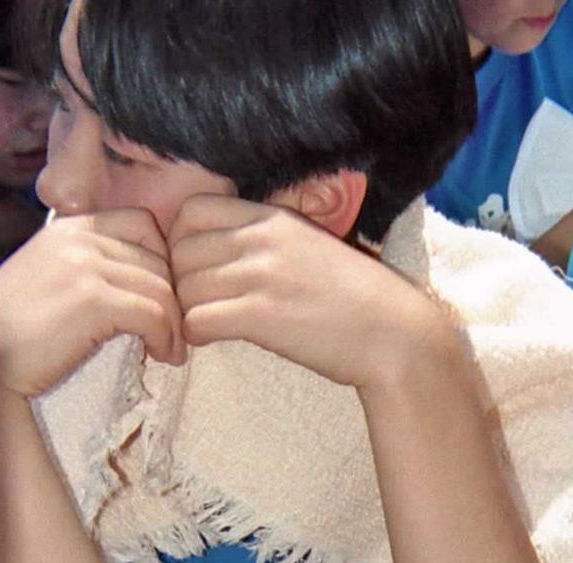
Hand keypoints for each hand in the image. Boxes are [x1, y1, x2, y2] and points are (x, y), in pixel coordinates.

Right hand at [0, 208, 185, 400]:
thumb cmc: (13, 334)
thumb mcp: (51, 282)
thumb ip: (88, 270)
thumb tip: (141, 286)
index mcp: (70, 227)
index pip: (144, 224)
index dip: (163, 262)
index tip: (161, 301)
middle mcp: (79, 238)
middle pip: (160, 258)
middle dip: (174, 298)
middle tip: (173, 333)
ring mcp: (85, 265)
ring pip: (162, 287)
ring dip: (174, 324)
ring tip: (170, 351)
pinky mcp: (93, 299)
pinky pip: (154, 312)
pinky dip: (166, 338)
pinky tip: (160, 356)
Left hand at [169, 195, 448, 389]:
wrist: (394, 334)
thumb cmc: (354, 299)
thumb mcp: (309, 247)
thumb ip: (266, 241)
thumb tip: (223, 250)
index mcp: (271, 218)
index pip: (190, 211)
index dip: (180, 242)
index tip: (195, 270)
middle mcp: (261, 240)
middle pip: (179, 251)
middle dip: (178, 281)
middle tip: (192, 304)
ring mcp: (261, 276)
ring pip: (183, 287)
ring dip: (185, 311)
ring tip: (202, 326)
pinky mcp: (261, 316)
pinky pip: (196, 319)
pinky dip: (193, 334)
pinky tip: (209, 341)